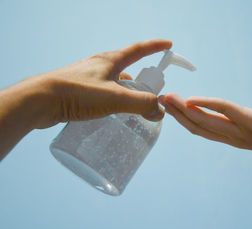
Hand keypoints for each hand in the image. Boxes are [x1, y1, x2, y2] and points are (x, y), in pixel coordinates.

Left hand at [25, 39, 171, 128]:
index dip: (155, 47)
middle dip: (142, 80)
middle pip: (128, 69)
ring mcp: (88, 78)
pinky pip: (103, 94)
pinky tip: (112, 115)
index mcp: (110, 61)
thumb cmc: (76, 93)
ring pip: (115, 84)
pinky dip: (113, 102)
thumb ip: (140, 103)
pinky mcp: (79, 92)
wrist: (39, 100)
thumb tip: (159, 110)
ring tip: (132, 110)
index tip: (168, 45)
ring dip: (126, 94)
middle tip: (150, 94)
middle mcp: (100, 66)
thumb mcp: (114, 97)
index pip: (138, 50)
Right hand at [159, 93, 251, 165]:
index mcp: (231, 139)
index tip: (167, 108)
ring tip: (167, 98)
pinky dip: (207, 106)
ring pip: (206, 121)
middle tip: (159, 101)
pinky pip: (225, 112)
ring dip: (184, 110)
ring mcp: (239, 130)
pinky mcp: (251, 121)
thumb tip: (227, 116)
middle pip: (198, 126)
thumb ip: (241, 124)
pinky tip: (191, 101)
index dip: (182, 120)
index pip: (201, 130)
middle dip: (177, 114)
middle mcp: (231, 137)